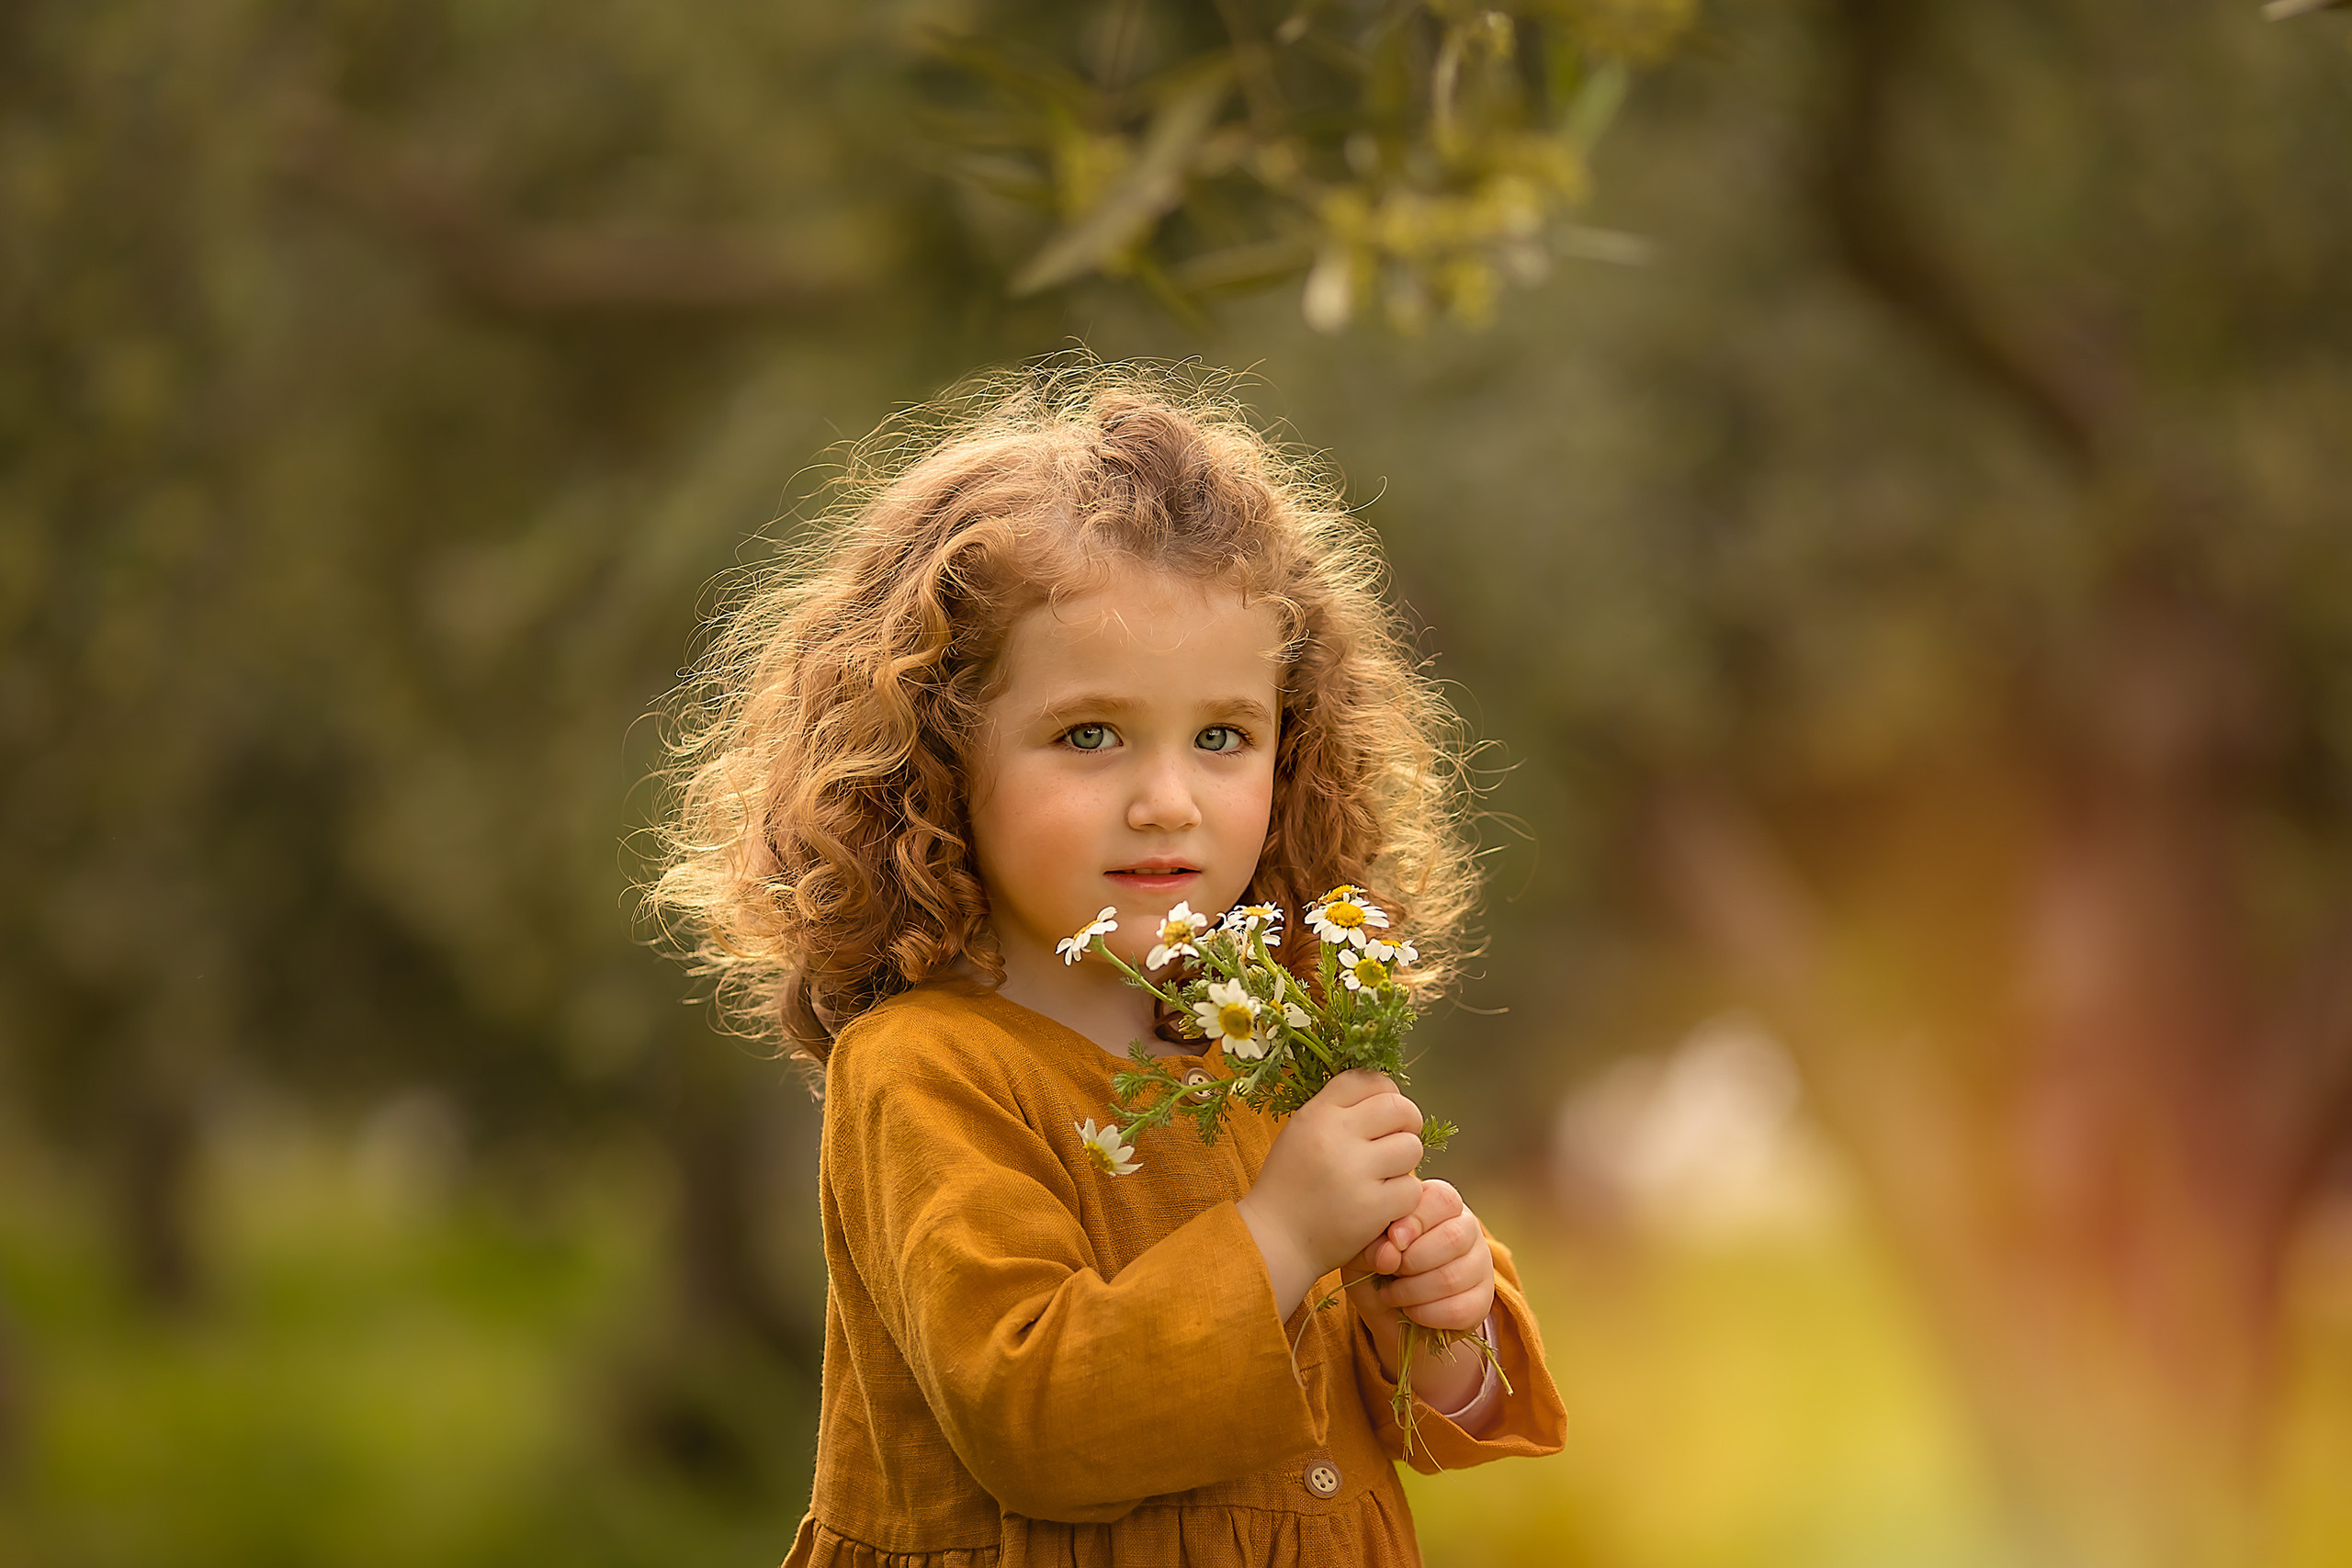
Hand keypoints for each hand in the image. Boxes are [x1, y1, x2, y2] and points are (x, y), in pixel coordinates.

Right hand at [1237, 1069, 1424, 1316]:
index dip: (1386, 1092)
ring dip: (1405, 1163)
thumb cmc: (1290, 1184)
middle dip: (1407, 1123)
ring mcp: (1356, 1172)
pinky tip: (1383, 1203)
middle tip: (1397, 1140)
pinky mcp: (1373, 1207)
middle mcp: (1336, 1135)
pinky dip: (1403, 1197)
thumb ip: (1336, 1110)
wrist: (1275, 1239)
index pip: (1368, 1079)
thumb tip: (1384, 1092)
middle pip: (1400, 1108)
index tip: (1384, 1112)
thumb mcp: (1300, 1132)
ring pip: (1412, 1148)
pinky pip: (1412, 1188)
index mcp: (1317, 1113)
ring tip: (1385, 1175)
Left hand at [1349, 1179, 1493, 1333]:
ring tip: (1390, 1294)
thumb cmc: (1378, 1263)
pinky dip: (1426, 1314)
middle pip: (1454, 1238)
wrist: (1391, 1308)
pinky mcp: (1483, 1300)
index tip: (1392, 1240)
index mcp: (1440, 1204)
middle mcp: (1467, 1228)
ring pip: (1453, 1277)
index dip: (1416, 1221)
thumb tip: (1389, 1254)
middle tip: (1388, 1271)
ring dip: (1412, 1291)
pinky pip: (1460, 1309)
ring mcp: (1480, 1264)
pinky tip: (1409, 1310)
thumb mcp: (1365, 1248)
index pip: (1443, 1199)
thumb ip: (1372, 1245)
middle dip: (1412, 1260)